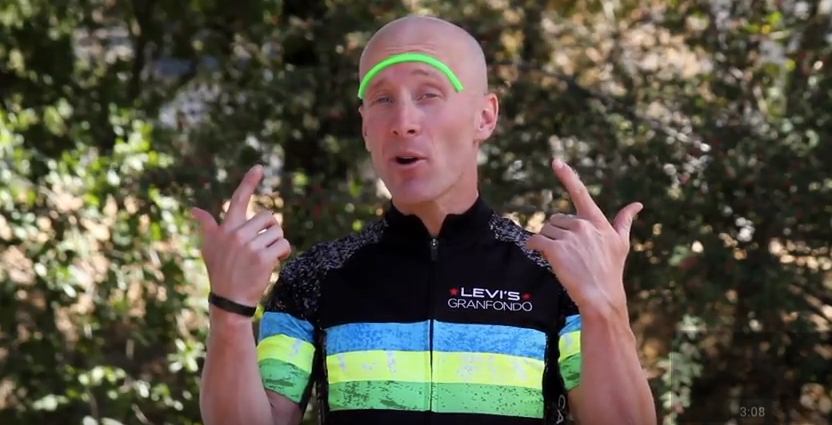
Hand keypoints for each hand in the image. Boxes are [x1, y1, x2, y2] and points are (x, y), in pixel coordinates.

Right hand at [191, 165, 290, 306]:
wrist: (229, 300)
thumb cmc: (221, 272)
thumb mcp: (209, 247)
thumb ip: (206, 226)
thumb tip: (194, 210)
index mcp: (225, 228)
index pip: (238, 199)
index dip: (249, 181)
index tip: (259, 167)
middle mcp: (236, 233)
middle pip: (268, 217)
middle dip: (270, 230)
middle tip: (262, 246)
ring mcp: (249, 245)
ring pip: (278, 231)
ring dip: (277, 243)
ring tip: (265, 257)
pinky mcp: (262, 257)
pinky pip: (284, 244)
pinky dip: (283, 253)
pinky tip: (273, 262)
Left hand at [527, 158, 642, 312]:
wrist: (601, 296)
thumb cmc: (611, 271)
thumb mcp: (621, 244)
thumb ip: (625, 221)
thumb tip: (637, 205)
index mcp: (597, 221)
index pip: (580, 193)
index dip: (566, 176)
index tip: (555, 161)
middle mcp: (582, 225)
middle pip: (557, 219)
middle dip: (558, 233)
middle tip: (570, 253)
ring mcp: (569, 236)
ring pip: (546, 230)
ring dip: (548, 241)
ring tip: (563, 259)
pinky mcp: (555, 248)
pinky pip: (536, 240)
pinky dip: (533, 245)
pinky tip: (538, 252)